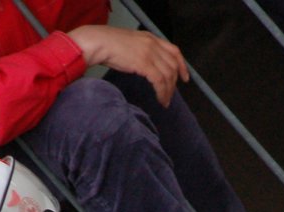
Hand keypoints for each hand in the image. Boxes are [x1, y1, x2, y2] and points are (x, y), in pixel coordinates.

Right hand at [66, 25, 187, 106]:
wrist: (98, 42)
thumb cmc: (108, 44)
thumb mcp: (130, 43)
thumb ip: (142, 51)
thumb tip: (147, 66)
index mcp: (151, 37)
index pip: (174, 51)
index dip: (182, 65)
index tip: (185, 77)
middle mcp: (153, 44)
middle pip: (173, 65)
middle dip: (174, 83)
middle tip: (170, 95)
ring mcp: (149, 53)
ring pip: (168, 75)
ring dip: (168, 91)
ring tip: (165, 101)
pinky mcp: (144, 63)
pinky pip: (160, 81)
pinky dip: (162, 92)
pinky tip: (160, 100)